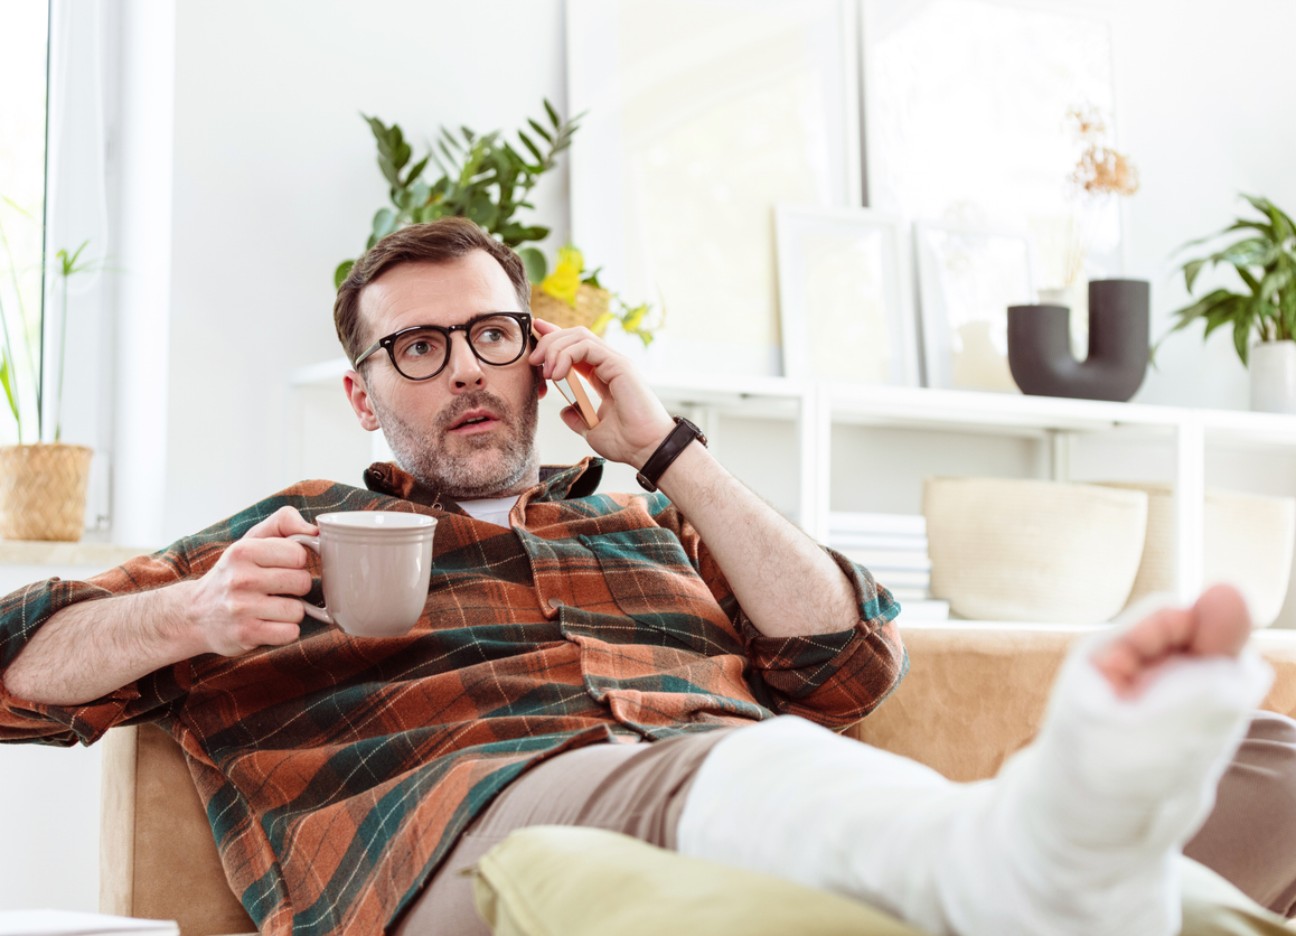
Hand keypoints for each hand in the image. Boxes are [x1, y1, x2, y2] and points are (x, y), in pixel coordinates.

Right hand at [180, 506, 316, 655]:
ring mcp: (241, 608)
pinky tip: (269, 623)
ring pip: (298, 610)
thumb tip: (315, 530)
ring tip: (272, 606)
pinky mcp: (246, 634)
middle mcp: (240, 579)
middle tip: (278, 588)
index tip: (282, 566)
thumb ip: (284, 522)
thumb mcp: (252, 539)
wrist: (195, 613)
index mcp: (243, 551)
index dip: (296, 562)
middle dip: (296, 587)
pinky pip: (290, 633)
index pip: (298, 554)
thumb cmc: (234, 572)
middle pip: (302, 582)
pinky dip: (285, 631)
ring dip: (291, 611)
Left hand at [530, 319, 675, 467]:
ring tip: (544, 371)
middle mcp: (609, 364)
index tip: (535, 336)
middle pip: (575, 336)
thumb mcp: (592, 430)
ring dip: (555, 348)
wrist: (646, 450)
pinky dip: (567, 355)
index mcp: (604, 375)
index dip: (554, 338)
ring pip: (579, 336)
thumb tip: (565, 411)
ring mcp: (615, 362)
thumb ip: (577, 418)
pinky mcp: (619, 365)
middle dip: (549, 341)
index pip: (576, 348)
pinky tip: (557, 374)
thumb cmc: (627, 442)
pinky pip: (587, 346)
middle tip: (533, 360)